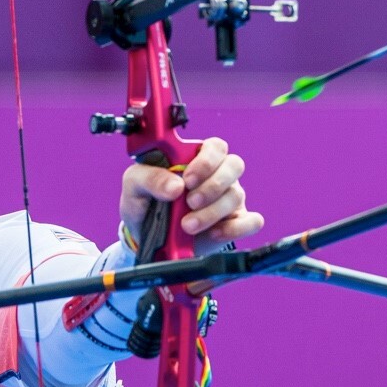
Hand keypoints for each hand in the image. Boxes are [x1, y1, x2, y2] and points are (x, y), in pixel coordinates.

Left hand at [119, 137, 263, 254]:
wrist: (147, 239)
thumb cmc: (145, 204)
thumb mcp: (135, 186)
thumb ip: (149, 178)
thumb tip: (174, 186)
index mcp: (195, 158)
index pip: (215, 146)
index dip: (206, 160)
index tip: (187, 179)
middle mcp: (217, 175)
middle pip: (234, 165)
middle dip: (212, 185)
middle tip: (190, 202)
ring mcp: (229, 199)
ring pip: (236, 195)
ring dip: (211, 212)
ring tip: (187, 225)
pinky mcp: (236, 223)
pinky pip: (252, 221)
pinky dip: (235, 228)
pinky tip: (213, 233)